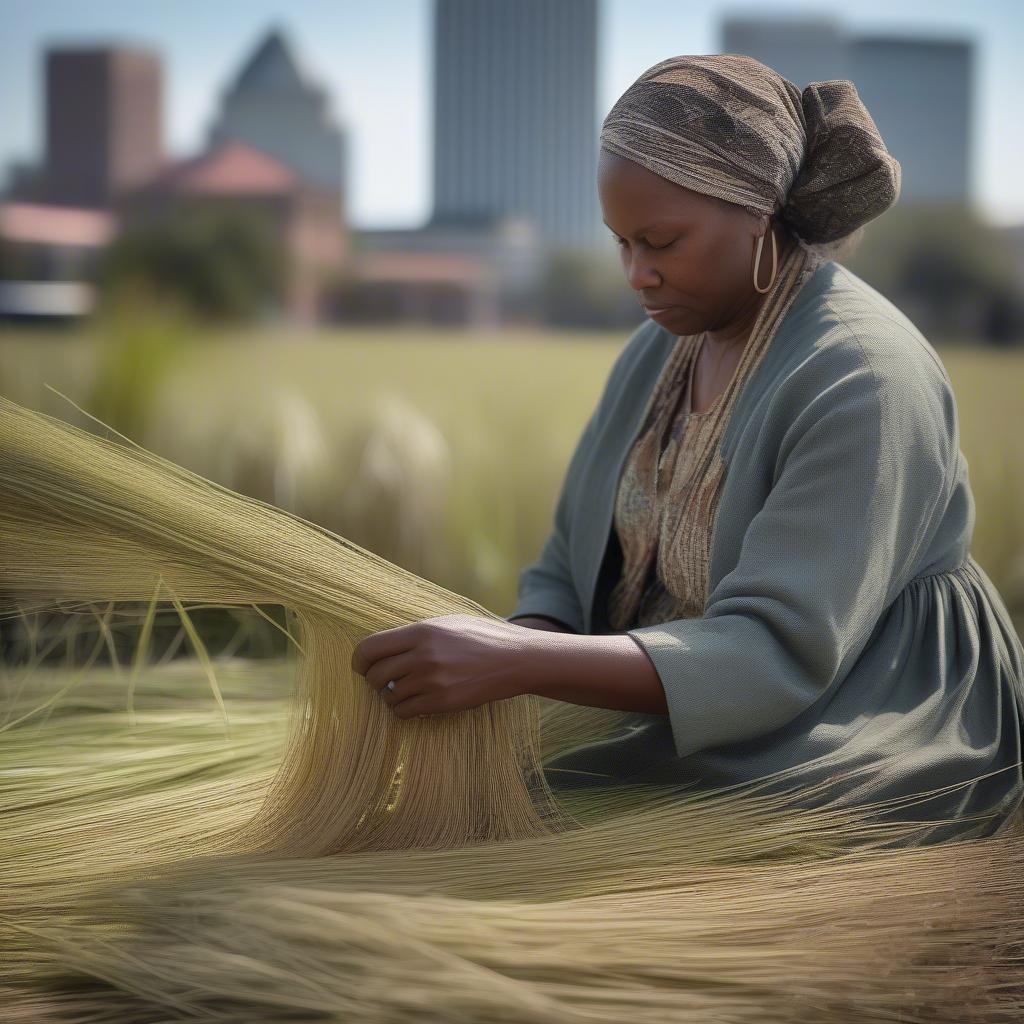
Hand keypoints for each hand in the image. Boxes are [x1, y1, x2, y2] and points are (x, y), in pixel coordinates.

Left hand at [351, 613, 535, 718]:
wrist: (514, 659)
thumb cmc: (480, 637)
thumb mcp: (446, 623)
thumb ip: (416, 634)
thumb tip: (384, 646)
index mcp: (421, 631)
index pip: (370, 647)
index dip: (359, 660)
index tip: (361, 667)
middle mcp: (422, 656)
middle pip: (375, 674)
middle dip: (374, 680)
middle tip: (384, 681)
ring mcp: (432, 681)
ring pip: (388, 696)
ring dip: (391, 696)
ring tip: (406, 690)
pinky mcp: (443, 702)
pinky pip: (404, 712)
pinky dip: (404, 710)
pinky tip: (415, 703)